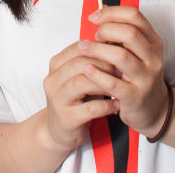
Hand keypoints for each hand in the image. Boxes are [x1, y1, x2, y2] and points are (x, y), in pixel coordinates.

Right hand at [42, 37, 120, 152]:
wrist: (59, 130)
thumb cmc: (76, 99)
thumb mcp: (80, 77)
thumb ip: (91, 63)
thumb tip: (115, 44)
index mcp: (56, 64)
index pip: (77, 48)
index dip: (98, 49)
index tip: (116, 53)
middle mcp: (53, 79)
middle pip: (79, 63)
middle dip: (103, 65)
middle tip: (121, 69)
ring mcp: (57, 99)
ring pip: (81, 83)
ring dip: (104, 83)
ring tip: (120, 86)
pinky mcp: (66, 119)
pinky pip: (89, 108)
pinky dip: (106, 106)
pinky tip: (117, 105)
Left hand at [79, 6, 169, 137]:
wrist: (154, 110)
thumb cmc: (137, 74)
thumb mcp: (135, 52)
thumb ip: (120, 32)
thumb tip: (100, 10)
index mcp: (153, 42)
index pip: (134, 16)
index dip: (111, 13)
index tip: (94, 17)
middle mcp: (153, 58)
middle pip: (130, 33)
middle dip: (106, 30)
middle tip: (93, 36)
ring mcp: (146, 79)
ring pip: (121, 56)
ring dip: (97, 50)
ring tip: (83, 48)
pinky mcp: (136, 98)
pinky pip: (113, 83)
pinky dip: (97, 74)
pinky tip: (87, 69)